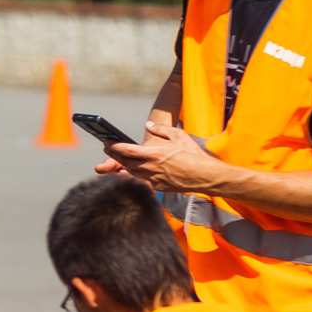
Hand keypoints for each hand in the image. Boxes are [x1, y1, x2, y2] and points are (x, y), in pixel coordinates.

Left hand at [94, 121, 230, 190]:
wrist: (205, 176)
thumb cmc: (193, 154)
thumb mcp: (178, 135)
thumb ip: (161, 129)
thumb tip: (148, 124)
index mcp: (154, 154)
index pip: (126, 151)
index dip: (113, 147)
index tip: (107, 142)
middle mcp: (151, 168)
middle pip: (125, 163)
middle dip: (114, 155)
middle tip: (108, 149)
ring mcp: (153, 180)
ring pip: (131, 172)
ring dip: (123, 165)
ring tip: (118, 158)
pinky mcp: (158, 187)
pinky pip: (142, 180)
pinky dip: (134, 174)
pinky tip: (132, 170)